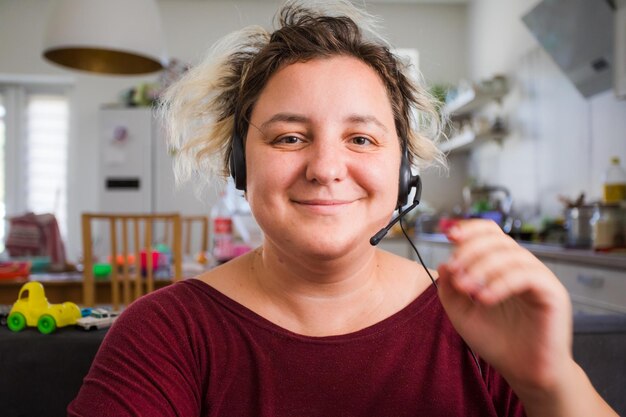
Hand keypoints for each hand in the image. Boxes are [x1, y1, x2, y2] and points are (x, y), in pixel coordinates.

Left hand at [436, 219, 572, 393]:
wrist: (524, 372)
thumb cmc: (496, 341)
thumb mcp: (461, 313)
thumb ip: (449, 289)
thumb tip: (444, 263)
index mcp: (501, 265)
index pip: (489, 233)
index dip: (470, 229)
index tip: (448, 235)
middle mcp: (521, 266)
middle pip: (497, 240)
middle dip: (470, 252)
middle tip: (455, 272)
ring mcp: (539, 277)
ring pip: (510, 255)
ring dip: (482, 268)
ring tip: (467, 289)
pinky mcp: (553, 292)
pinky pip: (526, 275)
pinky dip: (501, 283)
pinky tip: (484, 298)